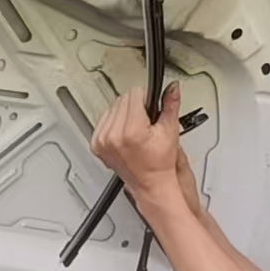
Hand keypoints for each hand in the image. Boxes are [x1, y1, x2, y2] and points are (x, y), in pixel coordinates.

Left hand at [90, 82, 185, 204]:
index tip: (151, 109)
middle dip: (136, 107)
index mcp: (131, 131)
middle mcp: (113, 136)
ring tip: (136, 131)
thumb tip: (172, 87)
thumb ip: (170, 105)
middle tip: (146, 124)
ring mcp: (102, 141)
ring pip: (112, 108)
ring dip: (123, 114)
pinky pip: (103, 120)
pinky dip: (113, 123)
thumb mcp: (170, 131)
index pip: (134, 94)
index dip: (147, 99)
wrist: (151, 183)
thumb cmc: (160, 163)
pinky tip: (125, 134)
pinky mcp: (96, 144)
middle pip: (122, 100)